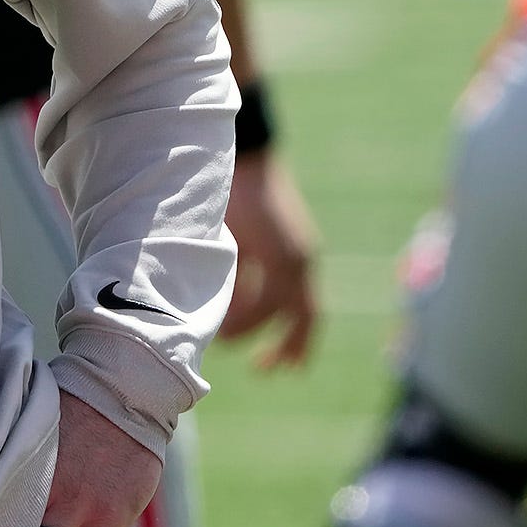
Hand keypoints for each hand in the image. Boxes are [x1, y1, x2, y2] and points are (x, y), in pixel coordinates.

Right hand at [218, 150, 319, 368]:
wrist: (241, 158)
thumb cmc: (232, 194)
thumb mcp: (236, 245)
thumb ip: (237, 275)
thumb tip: (220, 309)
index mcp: (295, 257)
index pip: (304, 308)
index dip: (296, 338)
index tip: (281, 364)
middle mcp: (303, 261)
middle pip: (305, 316)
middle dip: (288, 346)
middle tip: (265, 368)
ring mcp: (295, 257)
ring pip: (282, 309)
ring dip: (254, 329)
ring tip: (225, 339)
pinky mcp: (281, 253)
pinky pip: (268, 297)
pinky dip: (247, 314)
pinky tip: (224, 321)